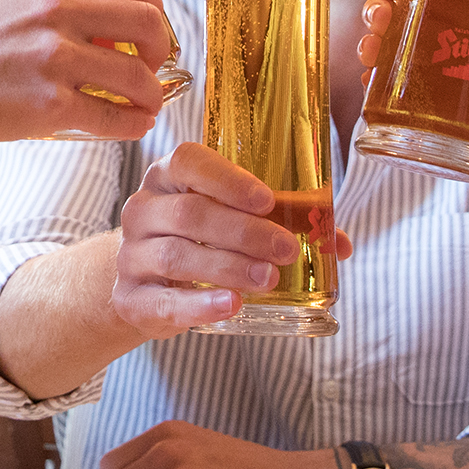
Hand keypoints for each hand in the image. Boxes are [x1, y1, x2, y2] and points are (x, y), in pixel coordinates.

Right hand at [0, 0, 173, 145]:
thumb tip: (103, 7)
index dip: (152, 0)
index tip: (149, 21)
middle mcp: (56, 9)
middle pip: (147, 20)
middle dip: (161, 46)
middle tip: (152, 62)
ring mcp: (54, 57)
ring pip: (137, 76)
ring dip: (152, 93)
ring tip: (146, 102)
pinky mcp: (49, 104)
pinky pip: (113, 116)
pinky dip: (133, 124)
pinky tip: (132, 125)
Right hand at [112, 145, 345, 336]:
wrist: (143, 285)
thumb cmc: (196, 241)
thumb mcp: (227, 220)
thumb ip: (281, 223)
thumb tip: (337, 242)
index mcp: (168, 176)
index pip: (189, 162)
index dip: (229, 180)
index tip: (267, 200)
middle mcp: (144, 209)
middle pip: (191, 213)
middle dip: (244, 232)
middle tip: (286, 249)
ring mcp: (131, 255)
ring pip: (178, 256)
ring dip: (229, 267)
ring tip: (267, 279)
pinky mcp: (131, 298)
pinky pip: (164, 301)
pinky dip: (200, 305)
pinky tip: (231, 305)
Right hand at [358, 0, 468, 160]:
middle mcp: (452, 38)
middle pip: (402, 17)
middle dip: (380, 12)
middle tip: (380, 17)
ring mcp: (446, 75)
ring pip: (395, 57)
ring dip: (374, 50)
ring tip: (370, 53)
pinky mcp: (447, 112)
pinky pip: (406, 101)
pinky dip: (383, 94)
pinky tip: (373, 89)